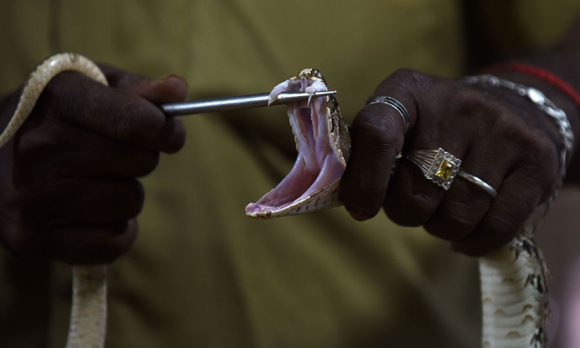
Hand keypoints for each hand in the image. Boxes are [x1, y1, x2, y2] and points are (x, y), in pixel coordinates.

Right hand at [0, 65, 186, 263]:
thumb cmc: (51, 119)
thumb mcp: (88, 88)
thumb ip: (136, 89)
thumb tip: (178, 91)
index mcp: (55, 100)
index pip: (134, 120)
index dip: (164, 129)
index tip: (168, 134)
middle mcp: (39, 147)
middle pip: (141, 161)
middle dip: (141, 157)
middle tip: (115, 155)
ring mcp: (31, 196)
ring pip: (131, 202)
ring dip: (126, 194)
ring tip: (93, 181)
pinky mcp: (30, 238)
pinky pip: (114, 242)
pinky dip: (116, 231)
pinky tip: (91, 213)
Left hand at [340, 69, 561, 255]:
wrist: (510, 110)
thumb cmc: (434, 130)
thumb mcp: (397, 124)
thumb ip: (365, 153)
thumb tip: (337, 196)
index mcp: (408, 90)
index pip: (377, 132)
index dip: (364, 179)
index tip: (360, 209)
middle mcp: (458, 104)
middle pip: (416, 190)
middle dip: (405, 211)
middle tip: (412, 202)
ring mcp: (502, 130)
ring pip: (456, 215)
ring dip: (439, 227)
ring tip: (441, 209)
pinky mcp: (536, 159)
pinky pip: (496, 227)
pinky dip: (473, 241)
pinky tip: (465, 233)